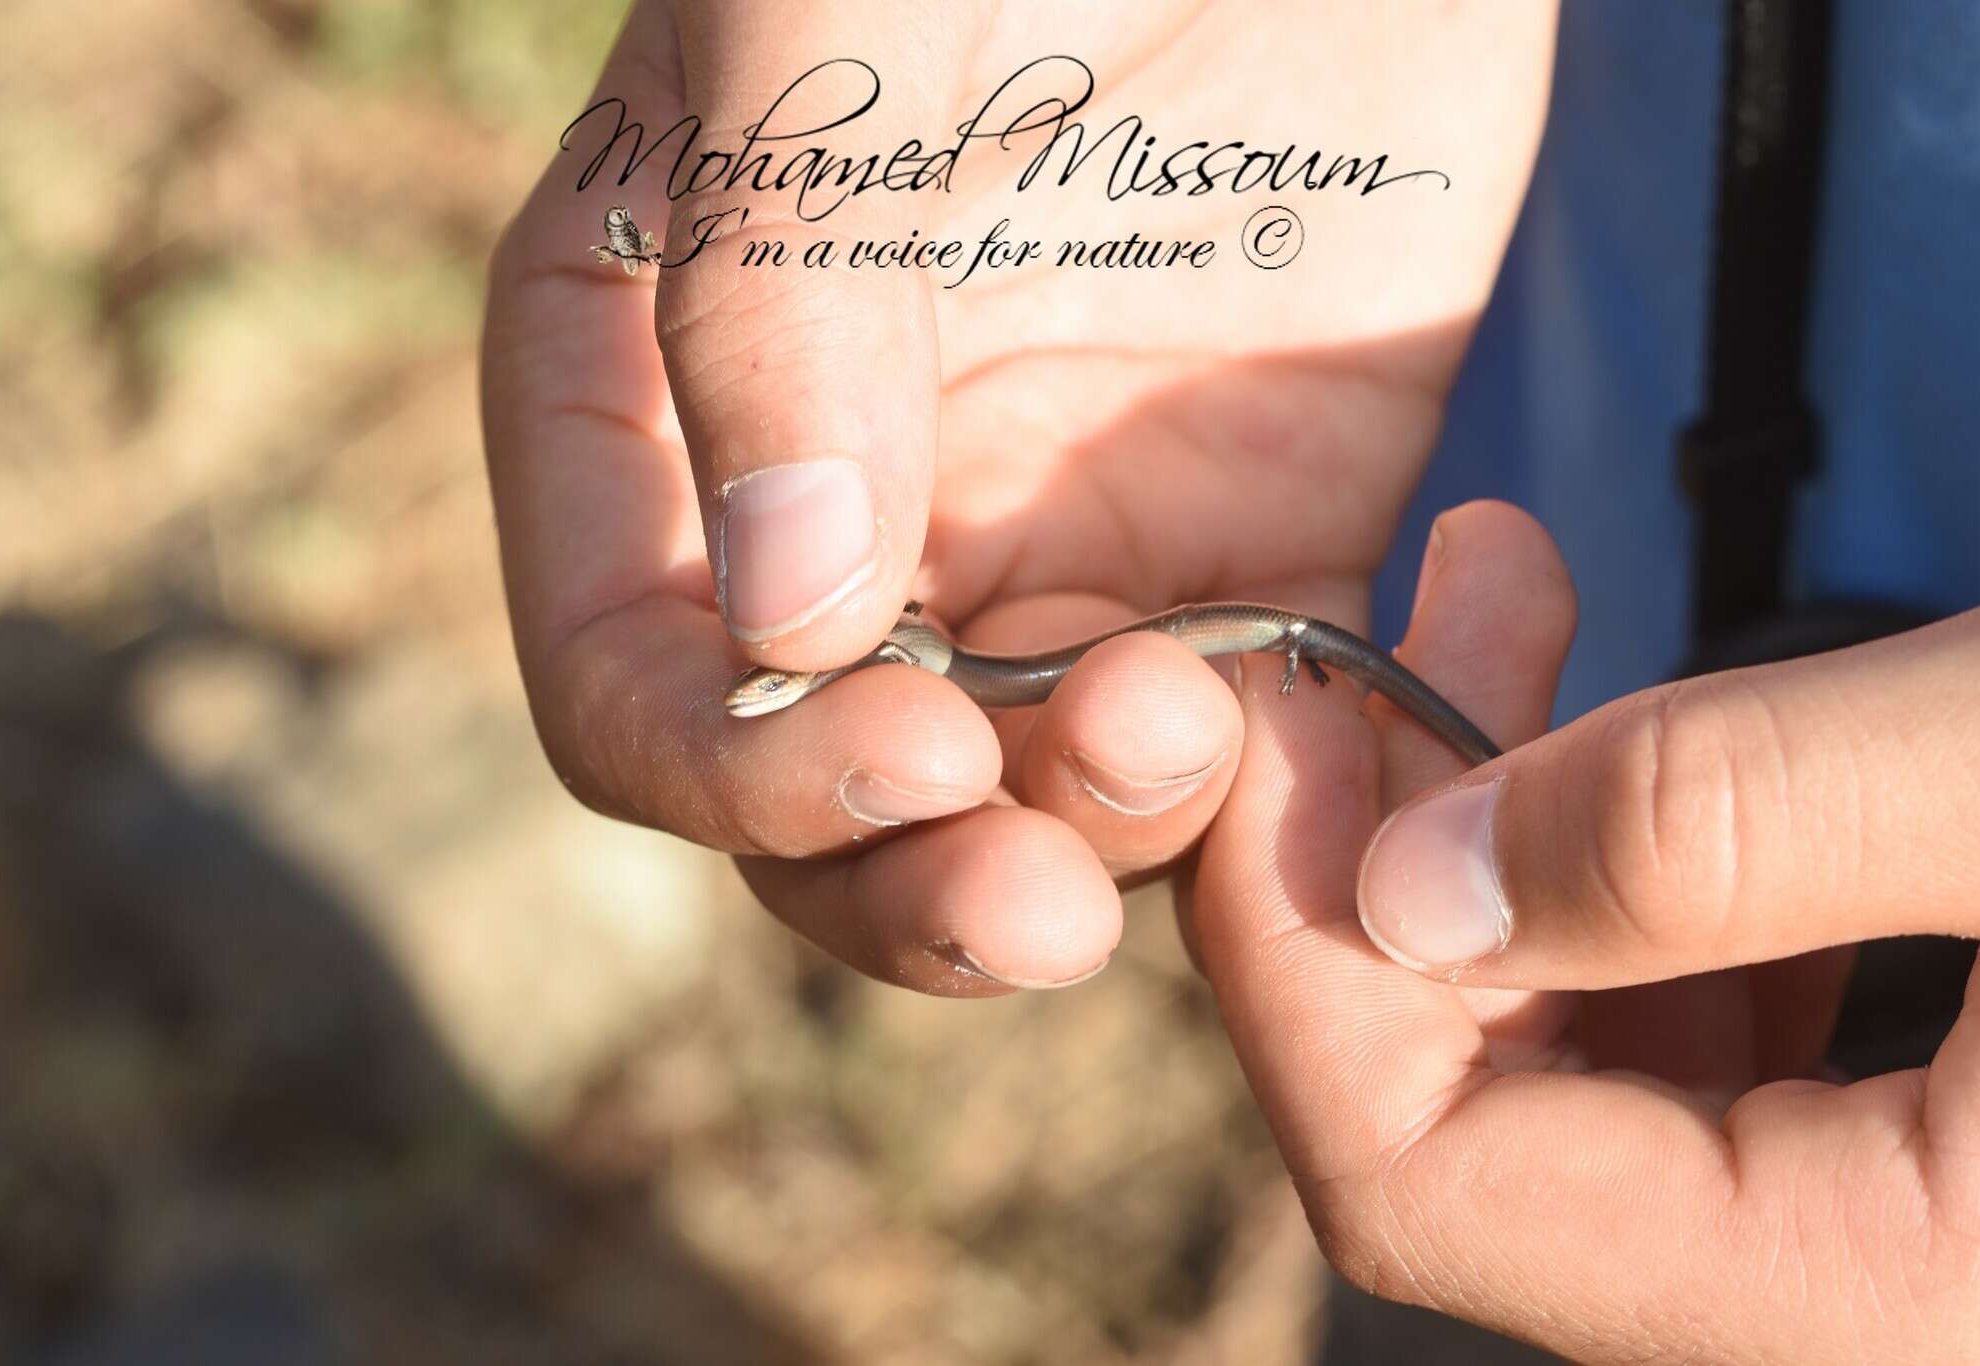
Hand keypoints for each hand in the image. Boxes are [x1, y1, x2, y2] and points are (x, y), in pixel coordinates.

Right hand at [481, 1, 1556, 991]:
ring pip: (1030, 805)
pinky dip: (1283, 781)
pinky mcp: (1241, 542)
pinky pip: (1242, 740)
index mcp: (661, 400)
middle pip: (820, 805)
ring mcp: (1042, 539)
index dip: (744, 772)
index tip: (914, 747)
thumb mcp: (835, 14)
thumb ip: (773, 293)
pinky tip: (1347, 704)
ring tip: (1197, 733)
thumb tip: (782, 613)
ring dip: (1103, 836)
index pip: (632, 680)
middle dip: (917, 881)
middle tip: (1042, 907)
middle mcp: (835, 510)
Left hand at [1192, 502, 1979, 1360]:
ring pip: (1566, 1059)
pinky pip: (1685, 1034)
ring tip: (1504, 604)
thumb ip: (1712, 830)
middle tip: (1391, 619)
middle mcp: (1850, 1312)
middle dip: (1387, 845)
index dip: (1292, 948)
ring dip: (1502, 825)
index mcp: (1874, 1298)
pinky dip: (1625, 872)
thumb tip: (1405, 883)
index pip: (1420, 1185)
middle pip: (1465, 1120)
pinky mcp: (1914, 1144)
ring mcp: (1874, 1232)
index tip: (1268, 717)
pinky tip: (1638, 733)